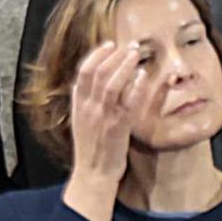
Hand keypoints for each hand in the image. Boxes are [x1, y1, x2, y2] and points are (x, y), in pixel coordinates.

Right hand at [66, 41, 144, 193]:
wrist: (94, 175)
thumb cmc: (90, 149)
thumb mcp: (79, 122)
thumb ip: (80, 102)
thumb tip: (80, 84)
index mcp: (78, 105)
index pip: (84, 72)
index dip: (96, 55)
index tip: (108, 44)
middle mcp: (89, 108)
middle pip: (99, 73)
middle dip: (114, 55)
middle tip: (127, 45)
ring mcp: (104, 116)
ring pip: (112, 83)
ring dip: (124, 65)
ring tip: (135, 53)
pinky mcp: (119, 127)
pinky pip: (129, 101)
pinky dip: (136, 86)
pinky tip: (143, 76)